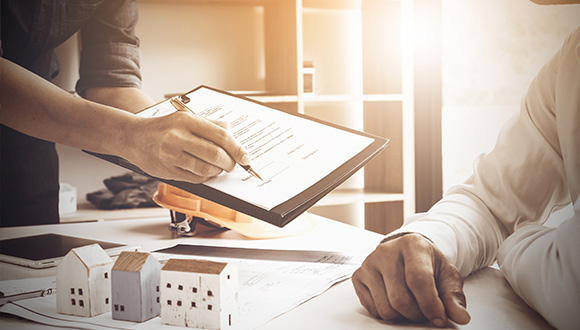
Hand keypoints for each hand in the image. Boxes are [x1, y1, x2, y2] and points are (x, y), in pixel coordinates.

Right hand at [125, 111, 249, 182]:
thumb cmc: (162, 127)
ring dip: (218, 171)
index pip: (220, 135)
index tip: (245, 156)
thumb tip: (231, 132)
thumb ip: (209, 124)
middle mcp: (178, 137)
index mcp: (186, 121)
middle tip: (233, 164)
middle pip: (215, 154)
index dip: (237, 148)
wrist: (133, 137)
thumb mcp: (185, 118)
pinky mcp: (168, 170)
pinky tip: (206, 171)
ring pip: (206, 169)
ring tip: (219, 167)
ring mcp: (172, 155)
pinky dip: (206, 176)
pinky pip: (195, 178)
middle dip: (230, 163)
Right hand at [352, 233, 469, 326]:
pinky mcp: (358, 276)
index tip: (439, 318)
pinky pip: (373, 309)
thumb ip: (453, 296)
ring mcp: (369, 263)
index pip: (418, 279)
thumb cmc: (428, 264)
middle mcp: (386, 251)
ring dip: (403, 316)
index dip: (430, 304)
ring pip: (386, 308)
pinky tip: (396, 302)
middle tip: (425, 313)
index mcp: (411, 244)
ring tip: (412, 306)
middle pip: (400, 299)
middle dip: (417, 314)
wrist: (406, 253)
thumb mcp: (446, 275)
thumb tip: (460, 317)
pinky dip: (388, 314)